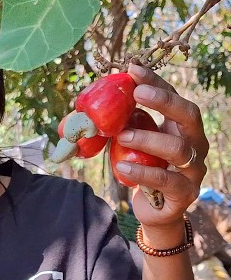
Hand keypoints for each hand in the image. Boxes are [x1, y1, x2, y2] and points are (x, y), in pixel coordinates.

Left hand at [113, 64, 207, 242]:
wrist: (156, 211)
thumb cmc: (143, 169)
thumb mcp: (132, 143)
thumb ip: (121, 125)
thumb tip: (84, 106)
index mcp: (182, 128)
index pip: (175, 98)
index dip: (156, 82)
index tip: (134, 69)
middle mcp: (195, 144)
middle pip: (189, 115)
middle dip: (164, 101)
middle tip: (137, 93)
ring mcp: (193, 169)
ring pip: (178, 148)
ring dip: (148, 138)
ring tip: (122, 136)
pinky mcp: (185, 193)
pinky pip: (167, 180)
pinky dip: (143, 171)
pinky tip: (122, 166)